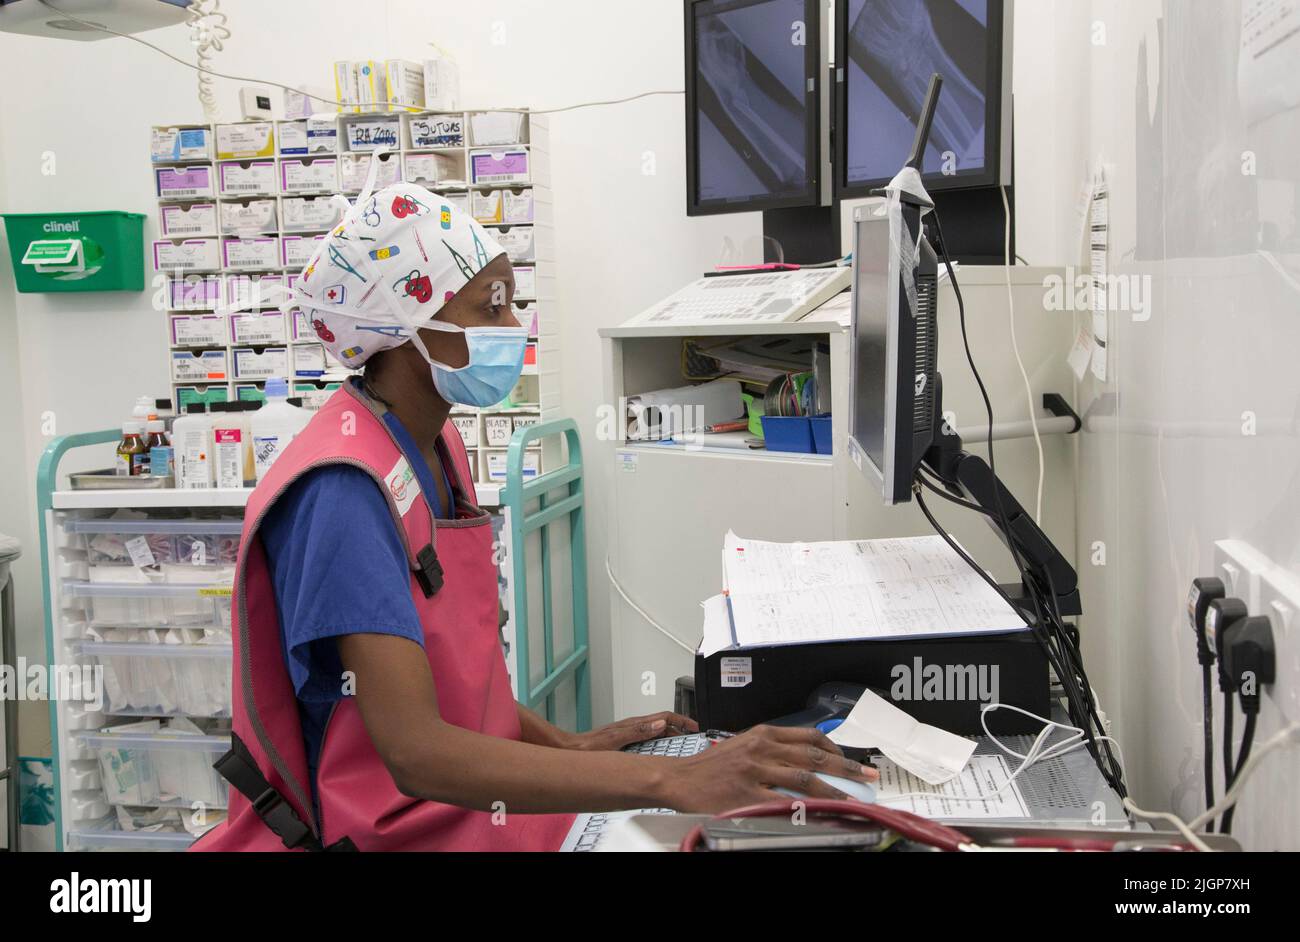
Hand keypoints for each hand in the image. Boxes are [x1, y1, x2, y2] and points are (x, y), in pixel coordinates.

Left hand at [565, 712, 699, 750]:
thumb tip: (658, 724)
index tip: (695, 726)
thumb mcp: (615, 739)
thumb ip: (637, 731)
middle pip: (664, 723)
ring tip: (683, 744)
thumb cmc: (589, 745)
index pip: (664, 716)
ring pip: (658, 731)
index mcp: (634, 724)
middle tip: (694, 737)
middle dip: (681, 728)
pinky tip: (662, 753)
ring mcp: (631, 733)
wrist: (574, 750)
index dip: (682, 720)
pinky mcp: (628, 741)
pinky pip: (650, 739)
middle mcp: (634, 726)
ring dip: (672, 735)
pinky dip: (662, 743)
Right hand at [658, 725, 878, 813]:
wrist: (679, 779)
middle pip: (814, 757)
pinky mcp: (746, 793)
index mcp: (763, 734)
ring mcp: (755, 771)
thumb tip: (808, 762)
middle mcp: (762, 748)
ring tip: (852, 800)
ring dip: (833, 790)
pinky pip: (782, 801)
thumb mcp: (745, 746)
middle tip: (868, 777)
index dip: (837, 749)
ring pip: (804, 779)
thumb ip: (773, 750)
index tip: (853, 760)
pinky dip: (804, 807)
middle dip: (847, 768)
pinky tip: (819, 813)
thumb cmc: (712, 766)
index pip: (810, 737)